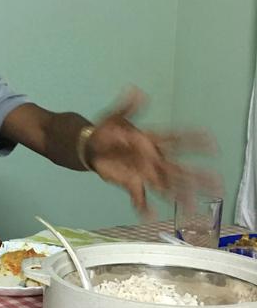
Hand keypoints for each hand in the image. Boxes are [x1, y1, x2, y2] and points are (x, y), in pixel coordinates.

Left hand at [86, 87, 220, 214]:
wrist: (90, 146)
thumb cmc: (105, 129)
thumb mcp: (115, 114)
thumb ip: (127, 105)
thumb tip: (136, 92)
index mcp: (152, 140)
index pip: (177, 139)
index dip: (194, 140)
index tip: (212, 143)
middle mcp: (153, 159)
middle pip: (179, 170)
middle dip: (198, 177)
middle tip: (218, 184)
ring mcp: (143, 173)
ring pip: (166, 186)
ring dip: (180, 197)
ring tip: (192, 209)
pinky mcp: (131, 182)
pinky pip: (139, 197)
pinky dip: (143, 206)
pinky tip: (150, 216)